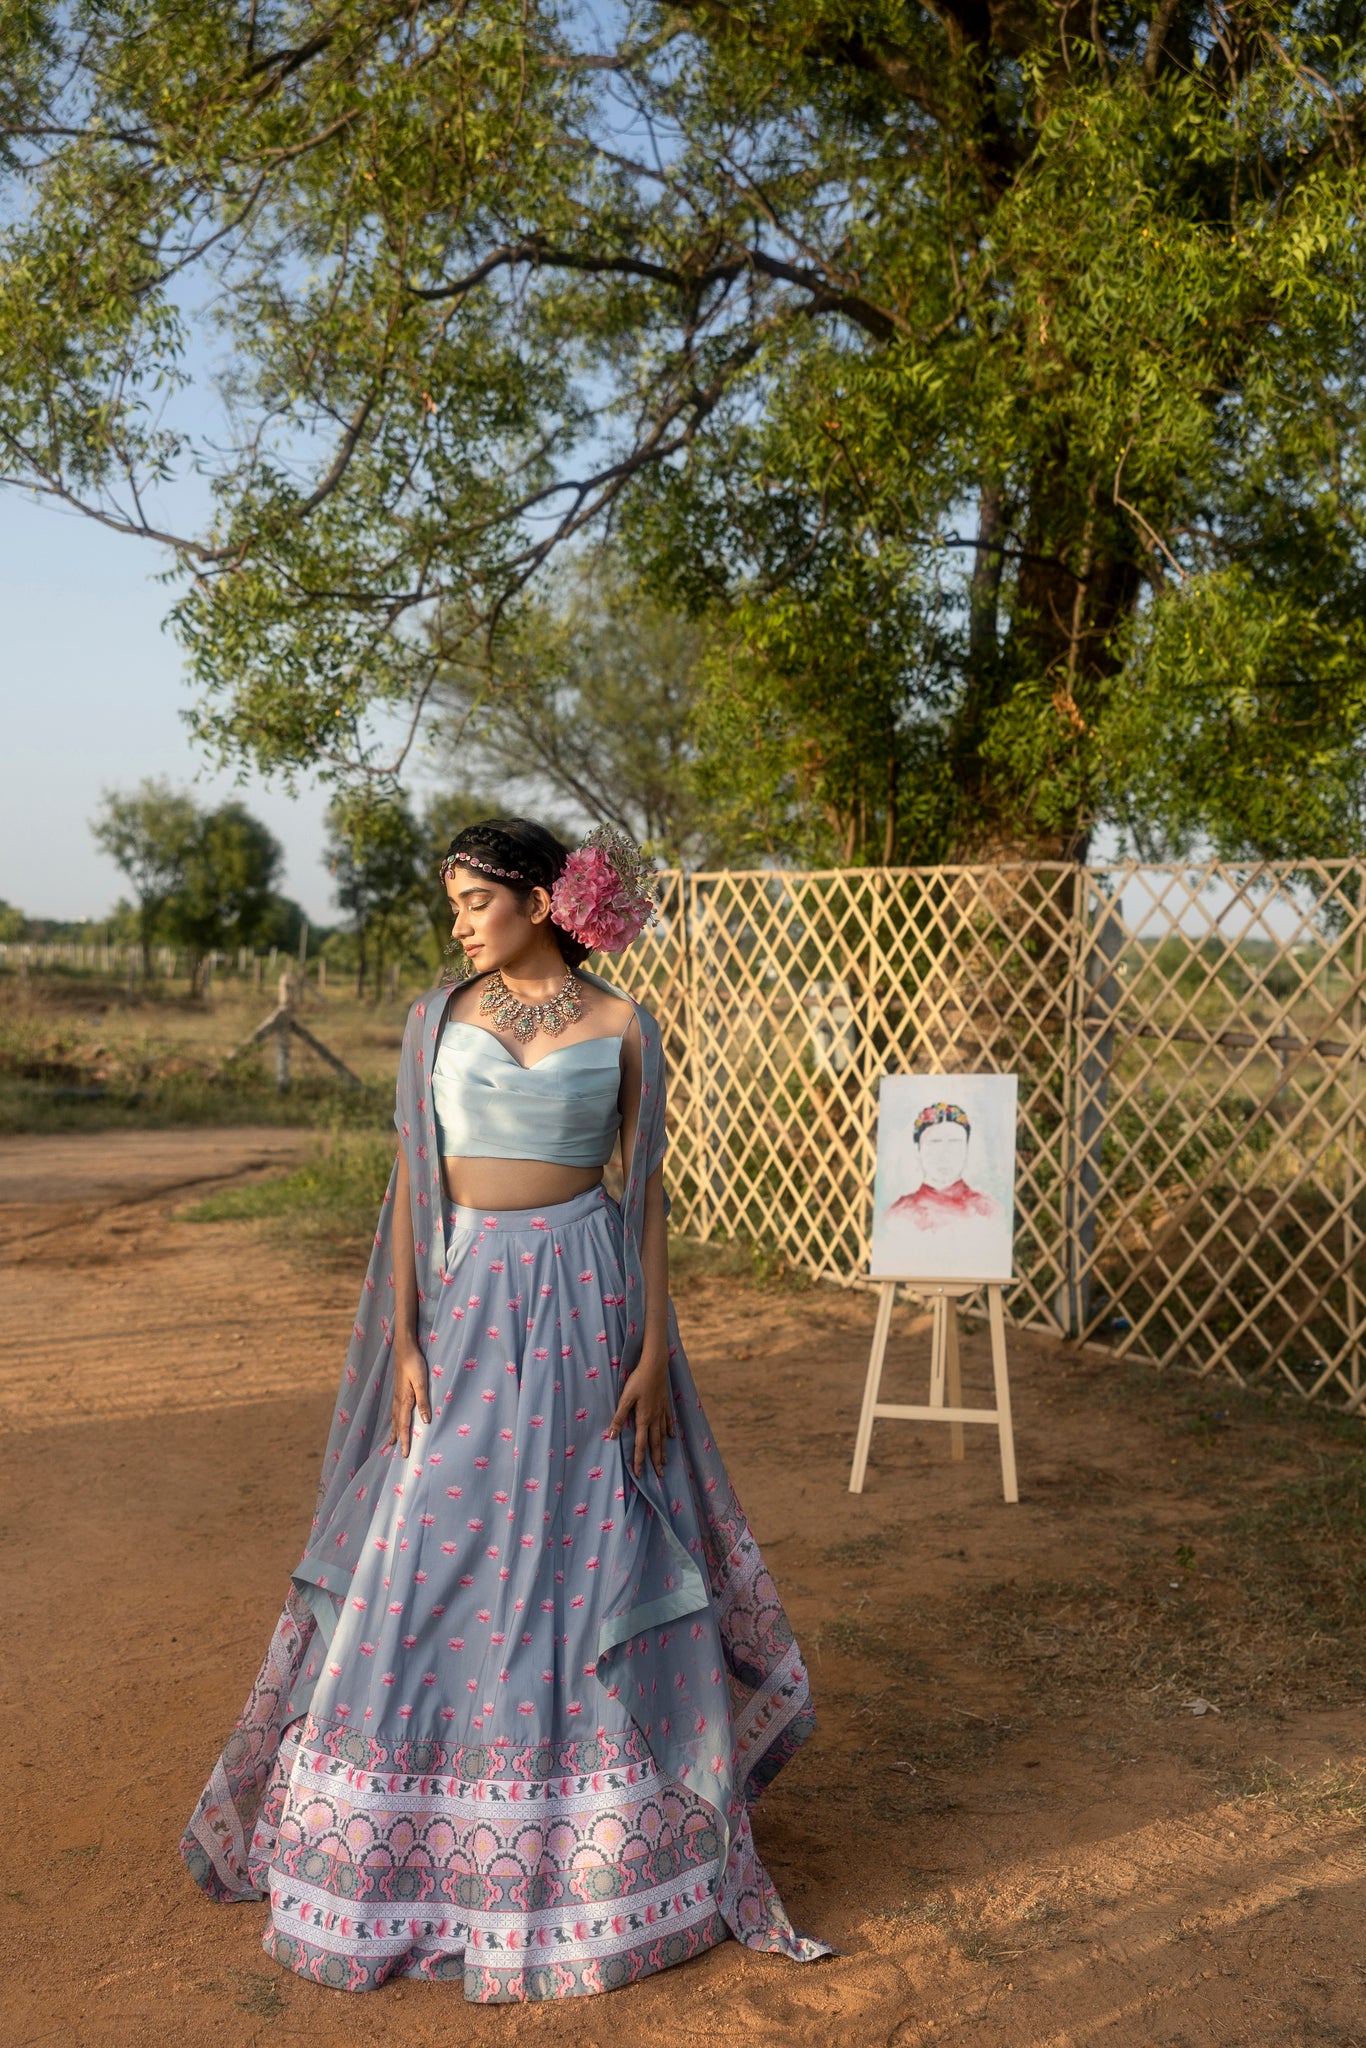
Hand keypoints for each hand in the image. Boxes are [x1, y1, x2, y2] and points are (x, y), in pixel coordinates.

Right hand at [387, 1344, 430, 1456]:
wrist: (404, 1349)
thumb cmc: (414, 1364)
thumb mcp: (421, 1382)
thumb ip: (423, 1401)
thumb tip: (425, 1421)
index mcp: (404, 1400)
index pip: (404, 1426)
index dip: (405, 1440)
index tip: (404, 1454)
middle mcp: (398, 1400)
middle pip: (398, 1425)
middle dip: (399, 1439)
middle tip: (399, 1454)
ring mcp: (397, 1395)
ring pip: (395, 1418)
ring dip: (395, 1431)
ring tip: (392, 1442)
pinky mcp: (399, 1390)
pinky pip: (395, 1411)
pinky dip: (394, 1420)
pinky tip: (395, 1420)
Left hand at [608, 1349, 675, 1477]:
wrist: (655, 1366)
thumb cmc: (638, 1381)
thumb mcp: (625, 1398)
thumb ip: (619, 1418)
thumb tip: (612, 1436)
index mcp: (644, 1419)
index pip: (640, 1445)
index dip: (639, 1460)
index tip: (639, 1474)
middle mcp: (655, 1418)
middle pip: (655, 1444)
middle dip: (656, 1461)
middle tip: (659, 1475)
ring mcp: (662, 1411)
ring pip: (663, 1436)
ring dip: (664, 1450)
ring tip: (666, 1462)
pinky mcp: (665, 1404)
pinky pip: (668, 1421)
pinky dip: (669, 1431)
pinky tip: (672, 1437)